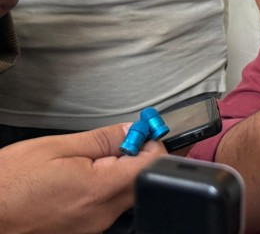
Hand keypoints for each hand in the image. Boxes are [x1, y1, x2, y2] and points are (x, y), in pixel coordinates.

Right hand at [0, 123, 166, 233]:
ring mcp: (94, 227)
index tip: (142, 131)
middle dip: (135, 157)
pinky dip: (103, 189)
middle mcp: (102, 214)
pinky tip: (80, 180)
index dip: (150, 142)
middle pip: (141, 180)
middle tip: (114, 142)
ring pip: (125, 194)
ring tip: (87, 162)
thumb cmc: (9, 183)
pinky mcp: (84, 232)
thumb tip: (131, 130)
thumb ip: (102, 139)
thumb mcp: (56, 147)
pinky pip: (107, 206)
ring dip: (118, 174)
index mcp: (99, 190)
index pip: (151, 164)